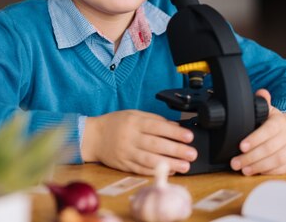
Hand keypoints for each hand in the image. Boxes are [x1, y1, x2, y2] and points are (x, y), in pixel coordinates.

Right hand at [81, 110, 196, 174]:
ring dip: (169, 164)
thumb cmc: (115, 123)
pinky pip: (142, 169)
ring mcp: (127, 153)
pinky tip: (170, 172)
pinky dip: (157, 171)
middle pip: (156, 145)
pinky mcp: (124, 165)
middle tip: (192, 154)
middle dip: (176, 150)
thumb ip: (154, 119)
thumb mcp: (133, 114)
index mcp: (134, 122)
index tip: (189, 137)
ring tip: (185, 166)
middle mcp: (130, 137)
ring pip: (150, 160)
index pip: (157, 127)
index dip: (174, 132)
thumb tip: (175, 126)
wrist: (93, 137)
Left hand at [230, 89, 285, 175]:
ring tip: (243, 170)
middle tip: (235, 163)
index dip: (254, 139)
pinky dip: (269, 172)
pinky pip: (283, 169)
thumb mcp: (268, 110)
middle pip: (270, 148)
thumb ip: (262, 103)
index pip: (268, 130)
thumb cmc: (274, 122)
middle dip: (250, 157)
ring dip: (258, 167)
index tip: (241, 146)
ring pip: (277, 160)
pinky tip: (256, 172)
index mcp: (279, 122)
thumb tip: (261, 92)